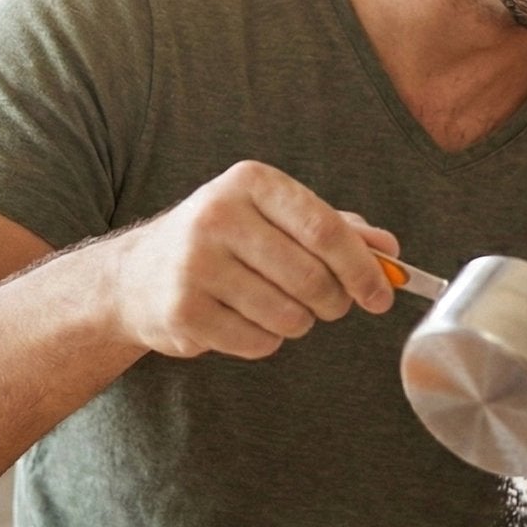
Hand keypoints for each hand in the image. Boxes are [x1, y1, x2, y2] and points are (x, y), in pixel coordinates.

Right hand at [102, 160, 399, 359]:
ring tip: (275, 307)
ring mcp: (195, 265)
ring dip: (298, 323)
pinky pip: (259, 343)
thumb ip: (336, 229)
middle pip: (312, 278)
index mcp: (250, 183)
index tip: (382, 295)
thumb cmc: (223, 242)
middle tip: (328, 305)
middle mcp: (218, 216)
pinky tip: (242, 320)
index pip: (325, 229)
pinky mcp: (183, 311)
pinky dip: (265, 341)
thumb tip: (390, 251)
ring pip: (289, 316)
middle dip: (333, 302)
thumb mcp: (275, 219)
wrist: (137, 275)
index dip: (363, 268)